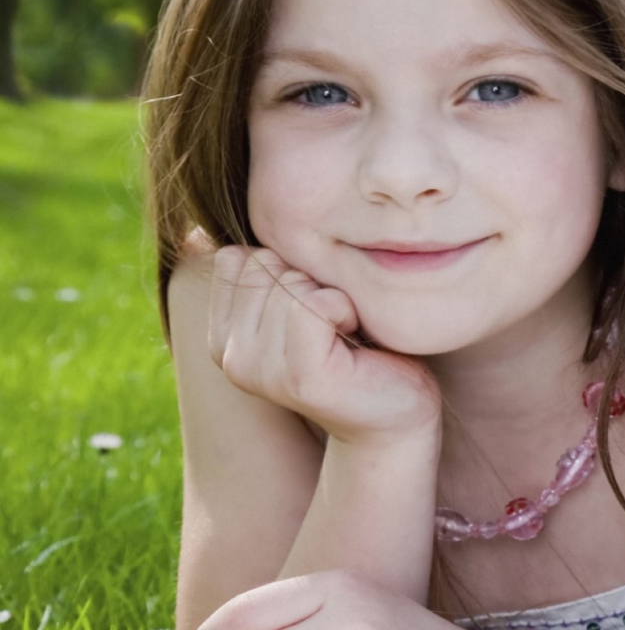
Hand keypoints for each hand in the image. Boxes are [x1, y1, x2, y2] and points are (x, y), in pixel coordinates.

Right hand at [209, 247, 440, 446]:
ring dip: (333, 297)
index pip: (237, 256)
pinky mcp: (300, 377)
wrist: (396, 412)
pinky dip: (345, 309)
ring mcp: (260, 371)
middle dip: (311, 280)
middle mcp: (230, 356)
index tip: (313, 307)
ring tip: (345, 334)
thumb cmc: (359, 348)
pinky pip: (315, 305)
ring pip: (291, 282)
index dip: (288, 267)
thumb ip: (270, 269)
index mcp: (224, 335)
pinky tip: (354, 339)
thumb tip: (226, 217)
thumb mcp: (305, 300)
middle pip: (264, 264)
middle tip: (334, 324)